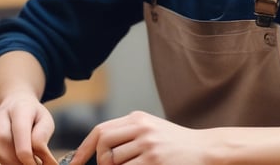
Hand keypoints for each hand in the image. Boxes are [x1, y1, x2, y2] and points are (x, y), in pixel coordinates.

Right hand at [0, 93, 56, 164]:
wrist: (17, 104)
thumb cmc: (34, 116)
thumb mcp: (46, 122)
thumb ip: (43, 138)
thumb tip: (47, 161)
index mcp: (20, 108)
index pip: (20, 130)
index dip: (26, 152)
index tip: (35, 164)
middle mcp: (2, 114)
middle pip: (3, 138)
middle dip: (16, 159)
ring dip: (8, 161)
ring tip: (23, 163)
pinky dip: (0, 158)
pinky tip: (13, 160)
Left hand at [70, 111, 208, 164]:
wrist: (205, 149)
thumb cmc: (176, 144)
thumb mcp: (152, 130)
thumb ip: (128, 135)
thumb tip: (99, 152)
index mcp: (138, 118)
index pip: (101, 130)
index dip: (84, 149)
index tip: (74, 163)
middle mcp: (142, 128)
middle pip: (103, 144)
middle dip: (100, 160)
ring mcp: (148, 145)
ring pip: (115, 161)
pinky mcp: (154, 161)